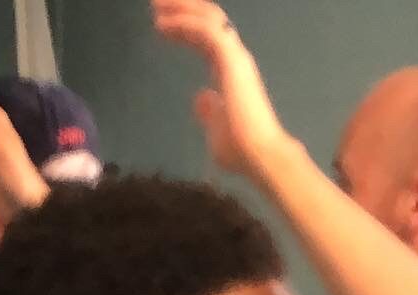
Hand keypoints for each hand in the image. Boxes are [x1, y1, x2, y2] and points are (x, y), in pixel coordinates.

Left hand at [153, 0, 296, 181]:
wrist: (259, 156)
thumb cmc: (240, 152)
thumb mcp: (216, 130)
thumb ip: (209, 113)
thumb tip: (201, 99)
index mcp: (231, 72)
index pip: (206, 39)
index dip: (185, 28)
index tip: (161, 25)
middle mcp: (235, 58)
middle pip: (208, 20)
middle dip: (183, 7)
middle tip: (157, 3)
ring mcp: (234, 56)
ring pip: (208, 19)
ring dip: (181, 8)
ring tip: (157, 5)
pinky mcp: (230, 59)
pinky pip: (205, 31)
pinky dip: (184, 24)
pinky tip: (164, 25)